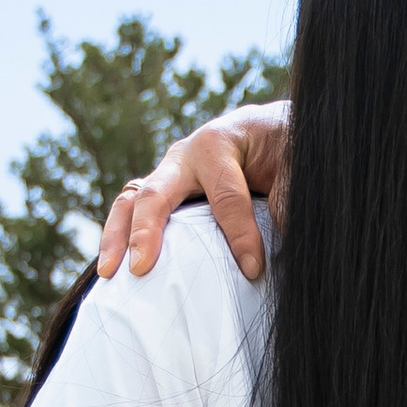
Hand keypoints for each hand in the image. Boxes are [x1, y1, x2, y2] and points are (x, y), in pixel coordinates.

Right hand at [98, 102, 291, 283]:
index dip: (239, 234)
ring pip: (131, 201)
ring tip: (110, 274)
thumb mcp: (296, 163)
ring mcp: (169, 174)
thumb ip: (288, 198)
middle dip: (146, 231)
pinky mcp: (164, 192)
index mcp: (219, 142)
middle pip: (155, 193)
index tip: (253, 269)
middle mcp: (185, 155)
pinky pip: (132, 212)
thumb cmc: (286, 146)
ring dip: (117, 237)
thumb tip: (278, 242)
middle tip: (140, 268)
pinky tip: (114, 272)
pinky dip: (120, 238)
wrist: (275, 132)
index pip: (225, 195)